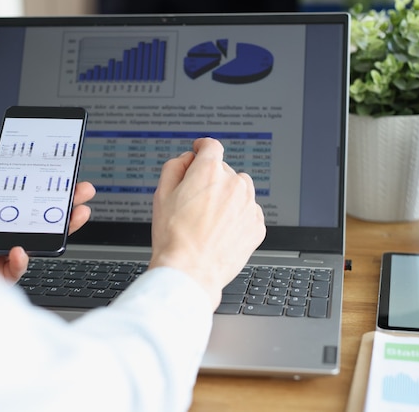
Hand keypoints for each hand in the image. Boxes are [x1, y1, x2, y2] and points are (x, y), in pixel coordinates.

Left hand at [0, 154, 95, 281]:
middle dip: (65, 202)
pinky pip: (19, 267)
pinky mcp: (1, 272)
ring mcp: (2, 250)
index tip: (61, 175)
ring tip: (77, 214)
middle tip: (81, 191)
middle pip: (39, 214)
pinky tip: (21, 249)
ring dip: (63, 226)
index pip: (23, 195)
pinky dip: (22, 260)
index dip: (43, 185)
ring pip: (40, 239)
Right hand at [149, 138, 265, 308]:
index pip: (211, 146)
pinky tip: (221, 232)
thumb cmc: (174, 236)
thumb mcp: (161, 194)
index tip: (201, 151)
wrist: (191, 271)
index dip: (203, 147)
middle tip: (195, 204)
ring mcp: (248, 205)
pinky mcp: (257, 226)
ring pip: (240, 191)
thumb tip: (188, 159)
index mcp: (209, 171)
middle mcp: (234, 184)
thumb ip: (174, 167)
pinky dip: (237, 218)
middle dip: (211, 181)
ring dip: (228, 198)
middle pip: (224, 171)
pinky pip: (248, 212)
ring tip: (209, 220)